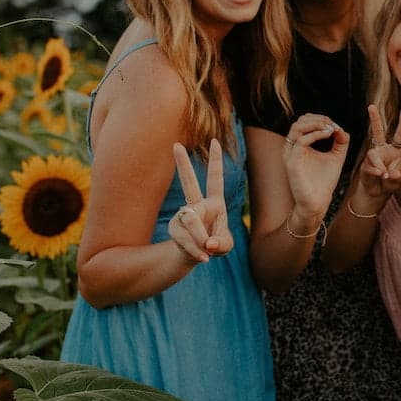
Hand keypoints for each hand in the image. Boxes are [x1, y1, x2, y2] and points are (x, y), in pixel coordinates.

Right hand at [168, 140, 233, 264]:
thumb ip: (221, 244)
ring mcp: (184, 216)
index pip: (215, 179)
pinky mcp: (175, 228)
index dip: (216, 161)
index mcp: (215, 203)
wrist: (196, 257)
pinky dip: (195, 250)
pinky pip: (186, 239)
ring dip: (200, 238)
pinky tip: (203, 258)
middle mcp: (197, 205)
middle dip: (182, 164)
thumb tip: (208, 243)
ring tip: (207, 251)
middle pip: (189, 183)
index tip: (214, 141)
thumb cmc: (214, 246)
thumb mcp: (225, 246)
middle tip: (175, 144)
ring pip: (191, 222)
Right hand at [283, 113, 349, 219]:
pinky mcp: (292, 162)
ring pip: (297, 127)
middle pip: (300, 121)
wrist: (318, 202)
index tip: (336, 126)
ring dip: (316, 124)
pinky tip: (328, 135)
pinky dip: (315, 134)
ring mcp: (290, 154)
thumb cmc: (324, 181)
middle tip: (333, 125)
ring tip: (330, 128)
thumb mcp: (336, 157)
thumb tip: (341, 128)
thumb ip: (340, 142)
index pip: (305, 122)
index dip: (321, 119)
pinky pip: (300, 141)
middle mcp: (292, 147)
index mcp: (299, 145)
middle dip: (318, 119)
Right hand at [356, 105, 400, 199]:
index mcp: (395, 150)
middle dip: (374, 119)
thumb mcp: (398, 180)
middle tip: (371, 106)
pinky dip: (375, 171)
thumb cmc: (390, 183)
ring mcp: (372, 157)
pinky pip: (369, 166)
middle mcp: (382, 150)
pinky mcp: (365, 166)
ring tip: (384, 175)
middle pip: (377, 132)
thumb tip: (391, 173)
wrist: (378, 193)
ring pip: (372, 154)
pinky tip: (380, 175)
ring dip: (379, 165)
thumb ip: (397, 176)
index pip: (399, 134)